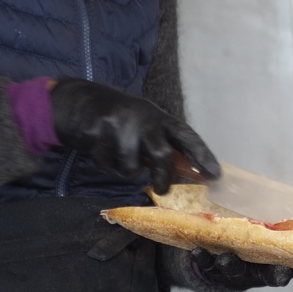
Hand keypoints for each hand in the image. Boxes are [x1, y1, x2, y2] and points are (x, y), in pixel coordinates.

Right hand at [49, 79, 219, 191]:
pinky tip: (100, 149)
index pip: (186, 136)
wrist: (76, 102)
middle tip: (162, 189)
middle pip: (162, 154)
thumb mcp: (142, 123)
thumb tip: (183, 171)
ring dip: (125, 170)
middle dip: (163, 177)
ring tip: (117, 155)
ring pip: (131, 167)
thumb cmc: (116, 117)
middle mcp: (142, 117)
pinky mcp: (97, 133)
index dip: (202, 155)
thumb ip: (159, 142)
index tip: (215, 175)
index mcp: (158, 115)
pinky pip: (107, 164)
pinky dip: (105, 164)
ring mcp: (119, 124)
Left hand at [186, 248, 292, 291]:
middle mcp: (259, 271)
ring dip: (232, 266)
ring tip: (225, 259)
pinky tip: (197, 251)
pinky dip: (202, 258)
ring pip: (236, 272)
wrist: (210, 257)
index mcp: (279, 262)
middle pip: (270, 275)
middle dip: (276, 275)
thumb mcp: (274, 238)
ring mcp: (236, 272)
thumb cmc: (249, 245)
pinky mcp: (211, 270)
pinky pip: (206, 265)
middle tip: (281, 274)